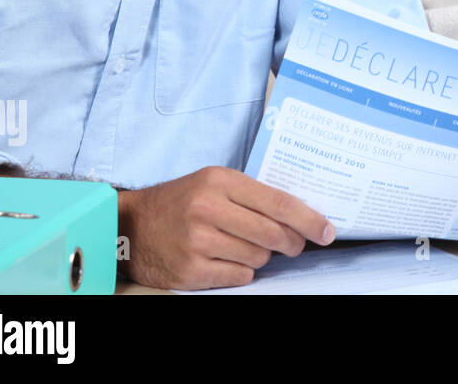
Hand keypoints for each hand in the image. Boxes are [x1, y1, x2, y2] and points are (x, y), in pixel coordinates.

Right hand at [117, 166, 334, 289]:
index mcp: (219, 181)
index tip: (327, 231)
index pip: (278, 202)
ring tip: (244, 246)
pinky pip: (239, 276)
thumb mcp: (213, 183)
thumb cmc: (180, 202)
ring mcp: (197, 242)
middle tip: (295, 245)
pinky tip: (227, 260)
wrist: (130, 225)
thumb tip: (300, 216)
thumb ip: (252, 195)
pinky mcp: (190, 270)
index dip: (308, 219)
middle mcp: (208, 209)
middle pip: (273, 233)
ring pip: (258, 257)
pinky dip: (241, 271)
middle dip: (293, 242)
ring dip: (262, 256)